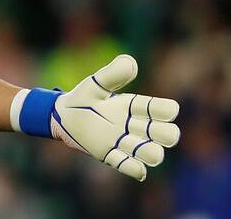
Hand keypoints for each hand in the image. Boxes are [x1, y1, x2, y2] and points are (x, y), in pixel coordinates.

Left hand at [50, 55, 179, 180]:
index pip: (165, 111)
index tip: (144, 107)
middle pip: (169, 135)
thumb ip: (113, 74)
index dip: (164, 110)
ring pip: (154, 154)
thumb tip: (131, 62)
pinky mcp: (110, 156)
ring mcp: (124, 143)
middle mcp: (135, 126)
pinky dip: (135, 168)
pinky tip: (134, 165)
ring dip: (151, 153)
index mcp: (135, 107)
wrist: (61, 115)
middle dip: (167, 135)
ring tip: (133, 144)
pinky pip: (130, 167)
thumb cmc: (82, 97)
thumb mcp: (96, 84)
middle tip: (145, 129)